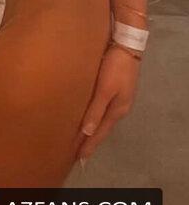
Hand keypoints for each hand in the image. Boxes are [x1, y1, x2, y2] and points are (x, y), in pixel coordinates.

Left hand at [76, 45, 141, 162]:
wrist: (127, 45)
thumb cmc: (115, 68)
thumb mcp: (104, 89)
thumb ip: (95, 110)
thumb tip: (87, 133)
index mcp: (117, 111)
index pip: (99, 133)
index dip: (90, 146)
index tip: (80, 159)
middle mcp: (119, 108)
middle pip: (102, 128)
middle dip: (91, 141)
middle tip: (78, 154)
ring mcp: (118, 98)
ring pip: (102, 119)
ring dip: (92, 129)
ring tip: (81, 138)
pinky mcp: (115, 89)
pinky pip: (102, 108)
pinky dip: (94, 116)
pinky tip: (88, 115)